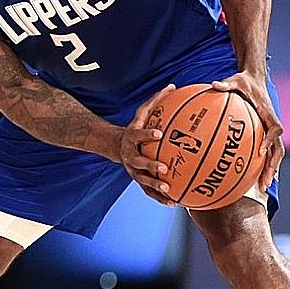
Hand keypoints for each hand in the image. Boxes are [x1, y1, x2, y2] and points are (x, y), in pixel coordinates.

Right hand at [116, 83, 176, 206]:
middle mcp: (130, 155)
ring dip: (155, 186)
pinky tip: (174, 203)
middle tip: (164, 168)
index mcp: (131, 137)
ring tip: (169, 190)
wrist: (115, 145)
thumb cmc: (134, 126)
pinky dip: (160, 197)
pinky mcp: (138, 179)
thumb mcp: (141, 113)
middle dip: (151, 165)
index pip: (138, 135)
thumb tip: (173, 85)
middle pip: (139, 162)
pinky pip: (149, 191)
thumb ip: (156, 100)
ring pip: (143, 180)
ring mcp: (133, 169)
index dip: (147, 135)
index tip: (159, 134)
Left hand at [211, 71, 282, 189]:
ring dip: (271, 170)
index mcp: (268, 112)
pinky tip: (255, 180)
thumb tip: (214, 84)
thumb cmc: (245, 81)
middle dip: (273, 166)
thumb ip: (226, 84)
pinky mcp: (265, 133)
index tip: (262, 151)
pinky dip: (264, 165)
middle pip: (279, 149)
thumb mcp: (235, 80)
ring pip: (275, 154)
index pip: (274, 129)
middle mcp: (272, 123)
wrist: (255, 79)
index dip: (269, 140)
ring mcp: (270, 130)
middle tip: (265, 182)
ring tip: (262, 187)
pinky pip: (267, 152)